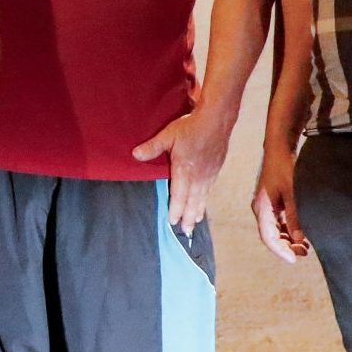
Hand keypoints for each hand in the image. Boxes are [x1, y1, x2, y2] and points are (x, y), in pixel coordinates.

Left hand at [131, 108, 231, 233]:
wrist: (216, 120)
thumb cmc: (191, 127)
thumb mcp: (168, 135)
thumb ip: (152, 147)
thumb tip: (135, 155)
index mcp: (185, 169)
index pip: (179, 194)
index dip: (176, 209)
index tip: (172, 221)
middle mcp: (198, 175)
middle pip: (193, 200)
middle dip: (188, 217)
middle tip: (186, 231)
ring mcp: (209, 173)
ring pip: (202, 197)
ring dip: (198, 211)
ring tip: (194, 223)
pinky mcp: (216, 169)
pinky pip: (209, 189)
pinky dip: (205, 199)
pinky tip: (203, 203)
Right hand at [252, 138, 307, 262]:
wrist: (279, 148)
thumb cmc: (284, 168)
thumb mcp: (293, 193)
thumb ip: (295, 216)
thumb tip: (300, 239)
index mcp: (262, 208)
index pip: (268, 237)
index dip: (280, 251)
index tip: (294, 260)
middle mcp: (262, 209)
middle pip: (270, 236)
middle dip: (286, 247)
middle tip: (304, 253)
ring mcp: (267, 206)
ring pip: (275, 230)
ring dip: (288, 240)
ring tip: (305, 247)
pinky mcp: (274, 202)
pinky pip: (279, 222)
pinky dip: (289, 230)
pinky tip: (301, 234)